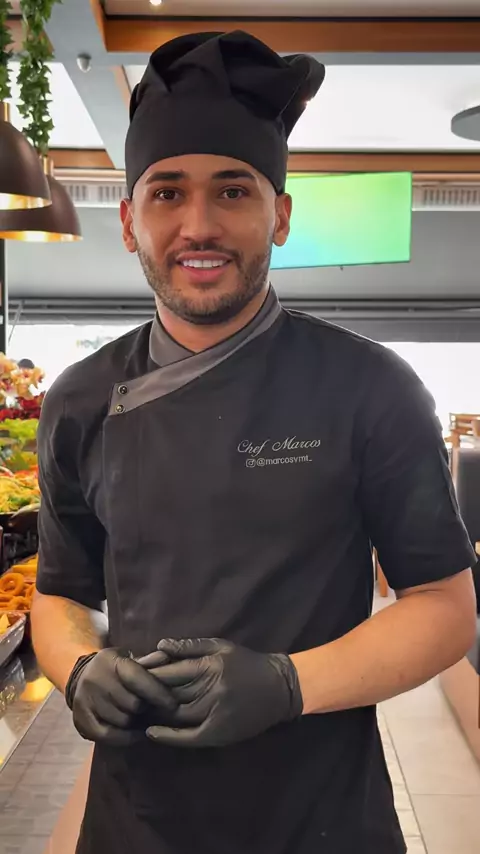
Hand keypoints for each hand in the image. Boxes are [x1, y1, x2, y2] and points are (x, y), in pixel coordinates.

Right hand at [65, 648, 177, 745]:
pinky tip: (135, 734)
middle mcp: (96, 679)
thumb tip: (167, 658)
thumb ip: (149, 661)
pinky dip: (125, 737)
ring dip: (136, 722)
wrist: (82, 675)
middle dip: (146, 708)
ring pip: (122, 720)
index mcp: (111, 661)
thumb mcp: (130, 658)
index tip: (173, 705)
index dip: (157, 692)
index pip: (137, 678)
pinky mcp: (80, 718)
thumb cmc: (115, 668)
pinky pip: (108, 735)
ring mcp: (85, 700)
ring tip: (143, 719)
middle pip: (132, 703)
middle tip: (154, 710)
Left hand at [138, 638, 302, 747]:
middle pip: (170, 694)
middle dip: (146, 693)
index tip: (129, 671)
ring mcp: (215, 714)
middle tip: (124, 692)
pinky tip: (151, 733)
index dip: (148, 672)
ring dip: (153, 713)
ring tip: (133, 710)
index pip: (171, 670)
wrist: (279, 688)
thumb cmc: (247, 663)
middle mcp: (211, 691)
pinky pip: (189, 737)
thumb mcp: (221, 646)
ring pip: (176, 715)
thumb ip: (190, 646)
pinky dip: (168, 736)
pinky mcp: (219, 733)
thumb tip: (160, 645)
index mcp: (211, 667)